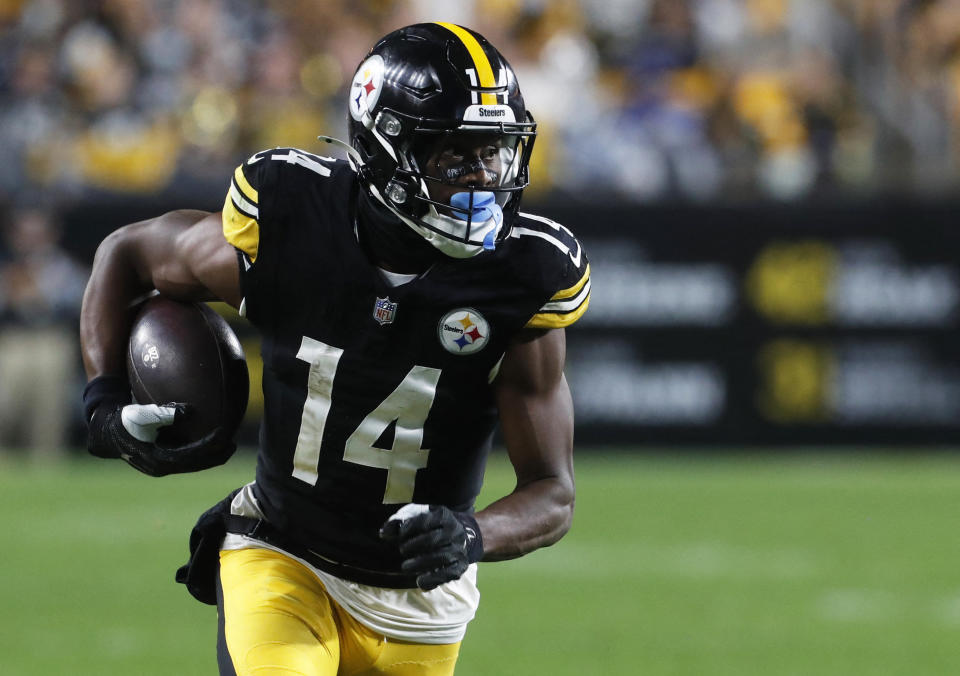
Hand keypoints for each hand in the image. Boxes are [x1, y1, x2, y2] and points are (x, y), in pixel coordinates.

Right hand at [87, 401, 235, 476]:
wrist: (105, 430)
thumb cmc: (124, 419)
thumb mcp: (142, 413)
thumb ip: (165, 412)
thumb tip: (190, 411)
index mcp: (158, 459)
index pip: (191, 456)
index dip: (210, 447)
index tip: (225, 435)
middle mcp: (161, 466)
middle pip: (195, 464)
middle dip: (215, 456)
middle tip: (233, 445)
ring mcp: (161, 465)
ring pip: (191, 464)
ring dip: (210, 456)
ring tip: (228, 445)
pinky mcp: (161, 459)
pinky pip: (185, 457)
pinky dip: (199, 451)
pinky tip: (210, 439)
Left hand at [379, 504, 483, 590]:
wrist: (459, 533)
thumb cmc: (430, 524)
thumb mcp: (416, 516)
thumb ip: (398, 522)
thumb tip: (383, 534)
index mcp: (444, 515)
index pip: (427, 520)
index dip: (411, 527)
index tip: (400, 535)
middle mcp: (455, 530)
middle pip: (435, 539)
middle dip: (416, 545)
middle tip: (402, 550)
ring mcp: (460, 548)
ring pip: (443, 557)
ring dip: (422, 564)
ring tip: (405, 567)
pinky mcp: (461, 564)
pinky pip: (450, 573)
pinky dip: (434, 579)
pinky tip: (420, 582)